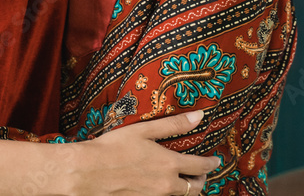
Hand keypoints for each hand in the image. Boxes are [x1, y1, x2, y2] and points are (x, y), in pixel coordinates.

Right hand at [67, 111, 217, 195]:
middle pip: (196, 187)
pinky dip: (169, 194)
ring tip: (185, 181)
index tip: (215, 160)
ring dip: (188, 190)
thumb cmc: (113, 148)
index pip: (201, 166)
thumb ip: (173, 124)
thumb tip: (199, 116)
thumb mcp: (143, 130)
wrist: (88, 173)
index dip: (211, 163)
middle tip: (202, 172)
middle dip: (202, 179)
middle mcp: (167, 185)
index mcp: (170, 165)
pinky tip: (161, 186)